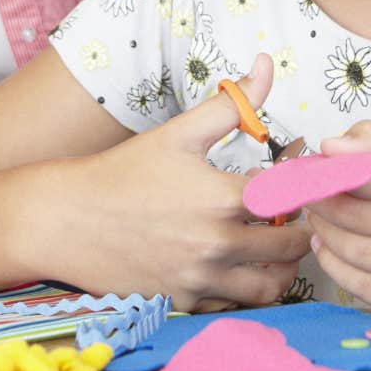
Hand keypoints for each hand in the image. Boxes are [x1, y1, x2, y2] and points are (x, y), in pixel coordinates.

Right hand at [52, 54, 310, 311]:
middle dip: (300, 230)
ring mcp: (202, 279)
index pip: (295, 198)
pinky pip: (236, 306)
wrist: (66, 220)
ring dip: (281, 267)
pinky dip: (246, 290)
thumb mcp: (180, 133)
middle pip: (292, 247)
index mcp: (224, 198)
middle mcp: (219, 244)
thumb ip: (233, 104)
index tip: (299, 182)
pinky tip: (237, 265)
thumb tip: (266, 65)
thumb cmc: (124, 172)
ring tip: (271, 246)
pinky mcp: (186, 302)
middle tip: (292, 217)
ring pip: (272, 286)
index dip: (304, 188)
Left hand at [306, 121, 370, 323]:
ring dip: (324, 233)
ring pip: (356, 253)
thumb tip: (329, 145)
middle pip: (358, 216)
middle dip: (321, 202)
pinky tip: (327, 248)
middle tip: (306, 193)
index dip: (331, 169)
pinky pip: (363, 289)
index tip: (310, 165)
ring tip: (317, 218)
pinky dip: (335, 266)